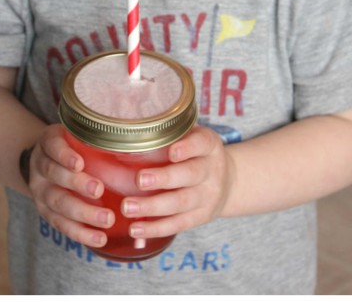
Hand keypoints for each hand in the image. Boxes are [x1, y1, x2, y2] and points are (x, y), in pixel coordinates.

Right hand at [27, 124, 113, 248]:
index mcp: (48, 143)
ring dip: (82, 212)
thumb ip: (99, 138)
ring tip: (107, 219)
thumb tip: (145, 143)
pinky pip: (61, 224)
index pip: (53, 146)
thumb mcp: (78, 136)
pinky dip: (80, 233)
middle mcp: (40, 166)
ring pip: (57, 202)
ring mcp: (40, 191)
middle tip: (99, 190)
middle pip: (54, 174)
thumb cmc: (74, 148)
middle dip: (77, 184)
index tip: (80, 163)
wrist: (48, 163)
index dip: (64, 155)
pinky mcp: (46, 212)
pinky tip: (99, 238)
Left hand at [121, 125, 233, 240]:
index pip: (201, 143)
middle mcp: (211, 171)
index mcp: (209, 145)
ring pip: (181, 203)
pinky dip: (156, 228)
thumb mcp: (192, 135)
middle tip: (139, 179)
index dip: (187, 148)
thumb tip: (123, 123)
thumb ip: (168, 130)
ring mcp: (208, 196)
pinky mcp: (201, 217)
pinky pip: (178, 224)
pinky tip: (136, 228)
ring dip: (153, 206)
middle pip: (190, 175)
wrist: (228, 181)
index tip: (172, 151)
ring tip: (128, 207)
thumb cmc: (196, 153)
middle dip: (164, 178)